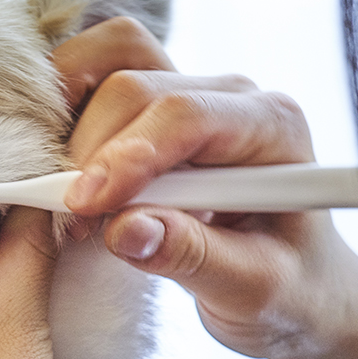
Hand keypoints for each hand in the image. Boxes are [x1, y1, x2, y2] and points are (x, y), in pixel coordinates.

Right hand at [53, 17, 357, 358]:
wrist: (294, 286)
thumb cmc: (288, 287)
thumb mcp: (251, 289)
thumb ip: (191, 256)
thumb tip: (124, 231)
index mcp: (271, 125)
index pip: (184, 115)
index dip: (126, 156)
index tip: (87, 207)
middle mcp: (228, 96)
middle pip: (135, 88)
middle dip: (91, 151)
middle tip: (74, 221)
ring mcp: (187, 93)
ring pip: (106, 69)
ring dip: (70, 122)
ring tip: (68, 192)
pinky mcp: (151, 109)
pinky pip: (95, 77)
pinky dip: (65, 110)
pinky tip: (63, 166)